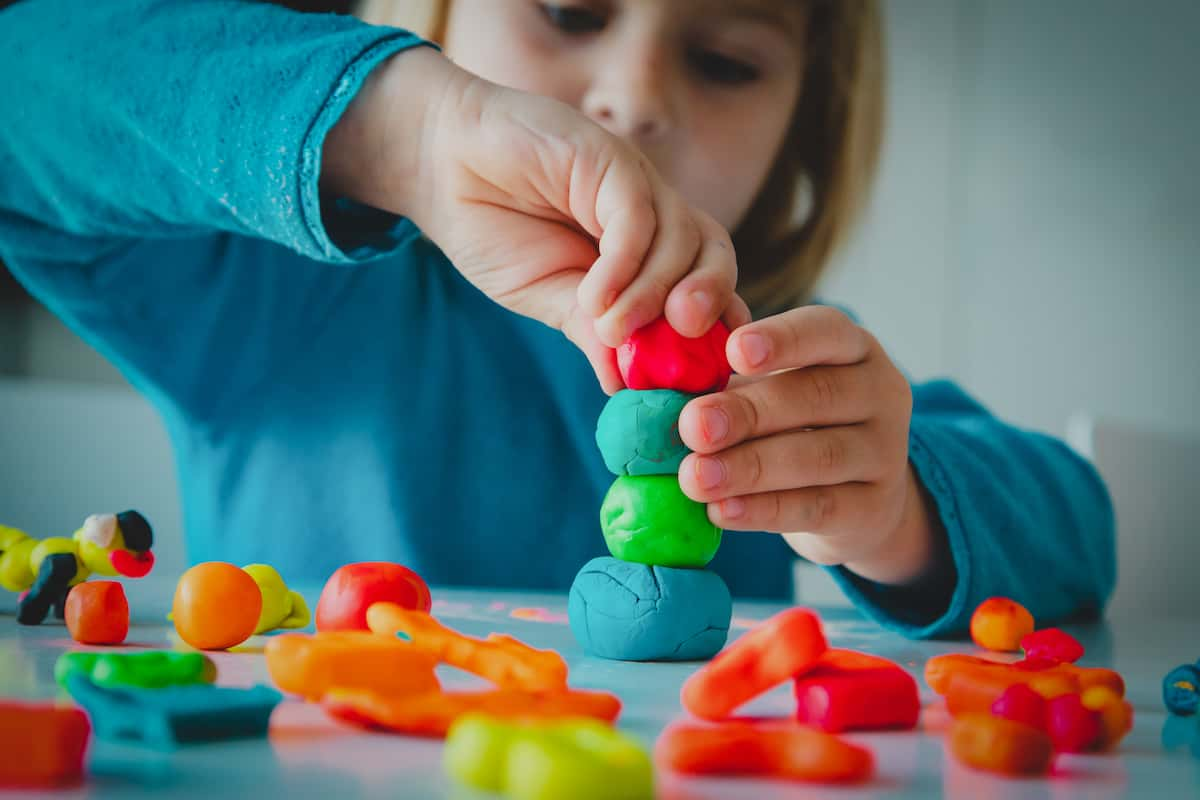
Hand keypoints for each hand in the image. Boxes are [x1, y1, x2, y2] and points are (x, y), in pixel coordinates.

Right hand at [323, 48, 748, 391]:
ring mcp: (636, 185)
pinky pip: (637, 216)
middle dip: (708, 305)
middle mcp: (654, 216)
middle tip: (683, 342)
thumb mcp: (548, 297)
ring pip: (681, 239)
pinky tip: (593, 296)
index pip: (705, 287)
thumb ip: (591, 332)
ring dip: (651, 294)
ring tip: (610, 329)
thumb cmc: (495, 229)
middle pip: (714, 257)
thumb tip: (624, 387)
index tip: (703, 375)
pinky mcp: (610, 159)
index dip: (715, 329)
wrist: (440, 167)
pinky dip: (623, 264)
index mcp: (649, 251)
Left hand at [675, 306, 939, 585]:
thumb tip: (664, 383)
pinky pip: (816, 508)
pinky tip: (720, 511)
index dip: (781, 339)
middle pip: (815, 396)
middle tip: (692, 426)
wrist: (857, 498)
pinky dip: (763, 511)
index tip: (734, 350)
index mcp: (852, 347)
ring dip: (749, 468)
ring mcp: (884, 453)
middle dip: (747, 412)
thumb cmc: (796, 424)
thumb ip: (730, 376)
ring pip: (817, 456)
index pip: (824, 330)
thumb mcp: (772, 388)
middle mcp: (879, 393)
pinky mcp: (872, 508)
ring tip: (694, 477)